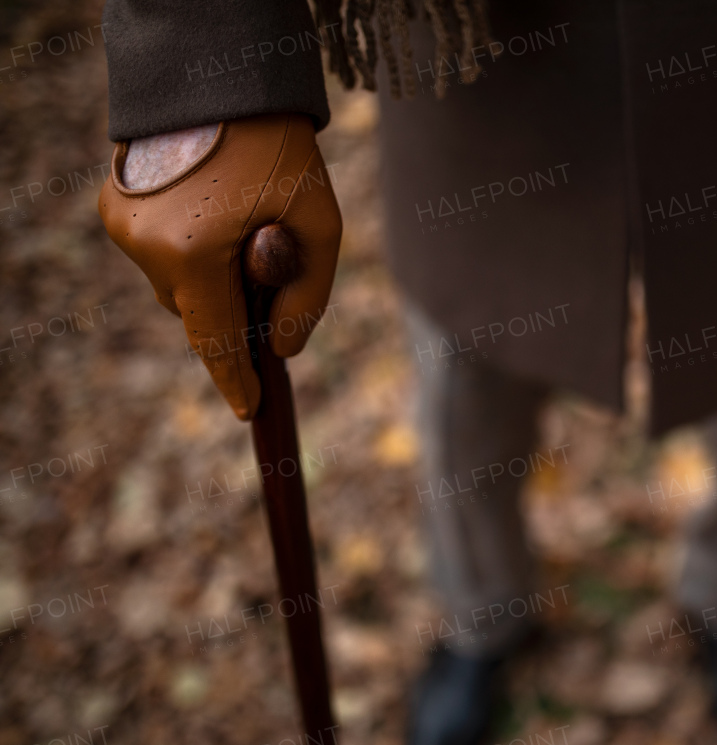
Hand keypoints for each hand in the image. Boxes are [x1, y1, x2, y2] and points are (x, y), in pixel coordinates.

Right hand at [99, 113, 341, 419]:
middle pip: (197, 314)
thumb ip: (309, 296)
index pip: (215, 340)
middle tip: (267, 282)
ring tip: (243, 232)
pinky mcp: (115, 210)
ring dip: (210, 279)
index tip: (249, 409)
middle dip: (233, 310)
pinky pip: (160, 257)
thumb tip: (284, 351)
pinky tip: (214, 218)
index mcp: (193, 253)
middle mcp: (146, 246)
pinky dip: (189, 254)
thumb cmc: (282, 152)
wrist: (223, 83)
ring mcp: (123, 228)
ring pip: (177, 286)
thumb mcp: (320, 225)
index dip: (235, 379)